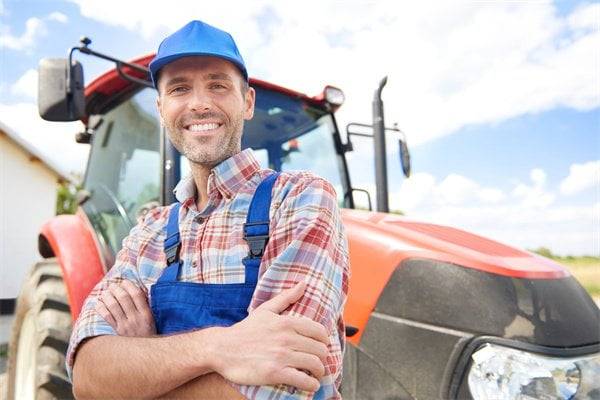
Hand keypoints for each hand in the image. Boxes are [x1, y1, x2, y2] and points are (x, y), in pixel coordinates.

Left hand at [95, 280, 155, 336]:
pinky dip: (101, 308)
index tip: (124, 281)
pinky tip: (98, 303)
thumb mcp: (152, 318)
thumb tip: (139, 290)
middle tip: (112, 285)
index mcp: (146, 313)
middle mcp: (136, 318)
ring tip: (105, 292)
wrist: (145, 352)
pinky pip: (107, 317)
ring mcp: (125, 325)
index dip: (129, 285)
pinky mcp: (117, 331)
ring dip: (107, 296)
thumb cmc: (149, 332)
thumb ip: (145, 305)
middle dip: (116, 289)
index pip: (137, 295)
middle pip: (123, 298)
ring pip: (113, 306)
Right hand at [211, 282, 328, 391]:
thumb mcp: (265, 310)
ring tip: (314, 375)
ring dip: (319, 372)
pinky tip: (310, 385)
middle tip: (317, 363)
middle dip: (322, 358)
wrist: (222, 349)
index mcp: (287, 322)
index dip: (324, 341)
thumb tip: (303, 284)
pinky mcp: (275, 373)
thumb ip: (286, 297)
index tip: (320, 347)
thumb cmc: (245, 330)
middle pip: (320, 350)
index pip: (319, 332)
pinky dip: (311, 385)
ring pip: (315, 365)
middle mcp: (287, 338)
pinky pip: (304, 380)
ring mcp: (281, 356)